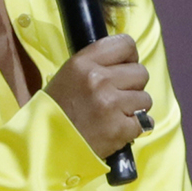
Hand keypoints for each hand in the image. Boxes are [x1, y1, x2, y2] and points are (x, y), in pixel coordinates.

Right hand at [45, 34, 151, 158]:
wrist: (47, 146)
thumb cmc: (57, 110)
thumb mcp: (69, 75)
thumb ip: (97, 64)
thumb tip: (126, 61)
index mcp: (84, 63)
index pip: (126, 44)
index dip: (130, 57)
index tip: (124, 68)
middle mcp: (99, 80)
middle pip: (141, 73)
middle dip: (133, 86)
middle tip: (117, 96)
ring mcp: (111, 105)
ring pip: (145, 99)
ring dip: (134, 108)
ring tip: (115, 115)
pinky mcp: (119, 129)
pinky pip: (144, 122)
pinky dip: (134, 128)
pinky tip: (117, 129)